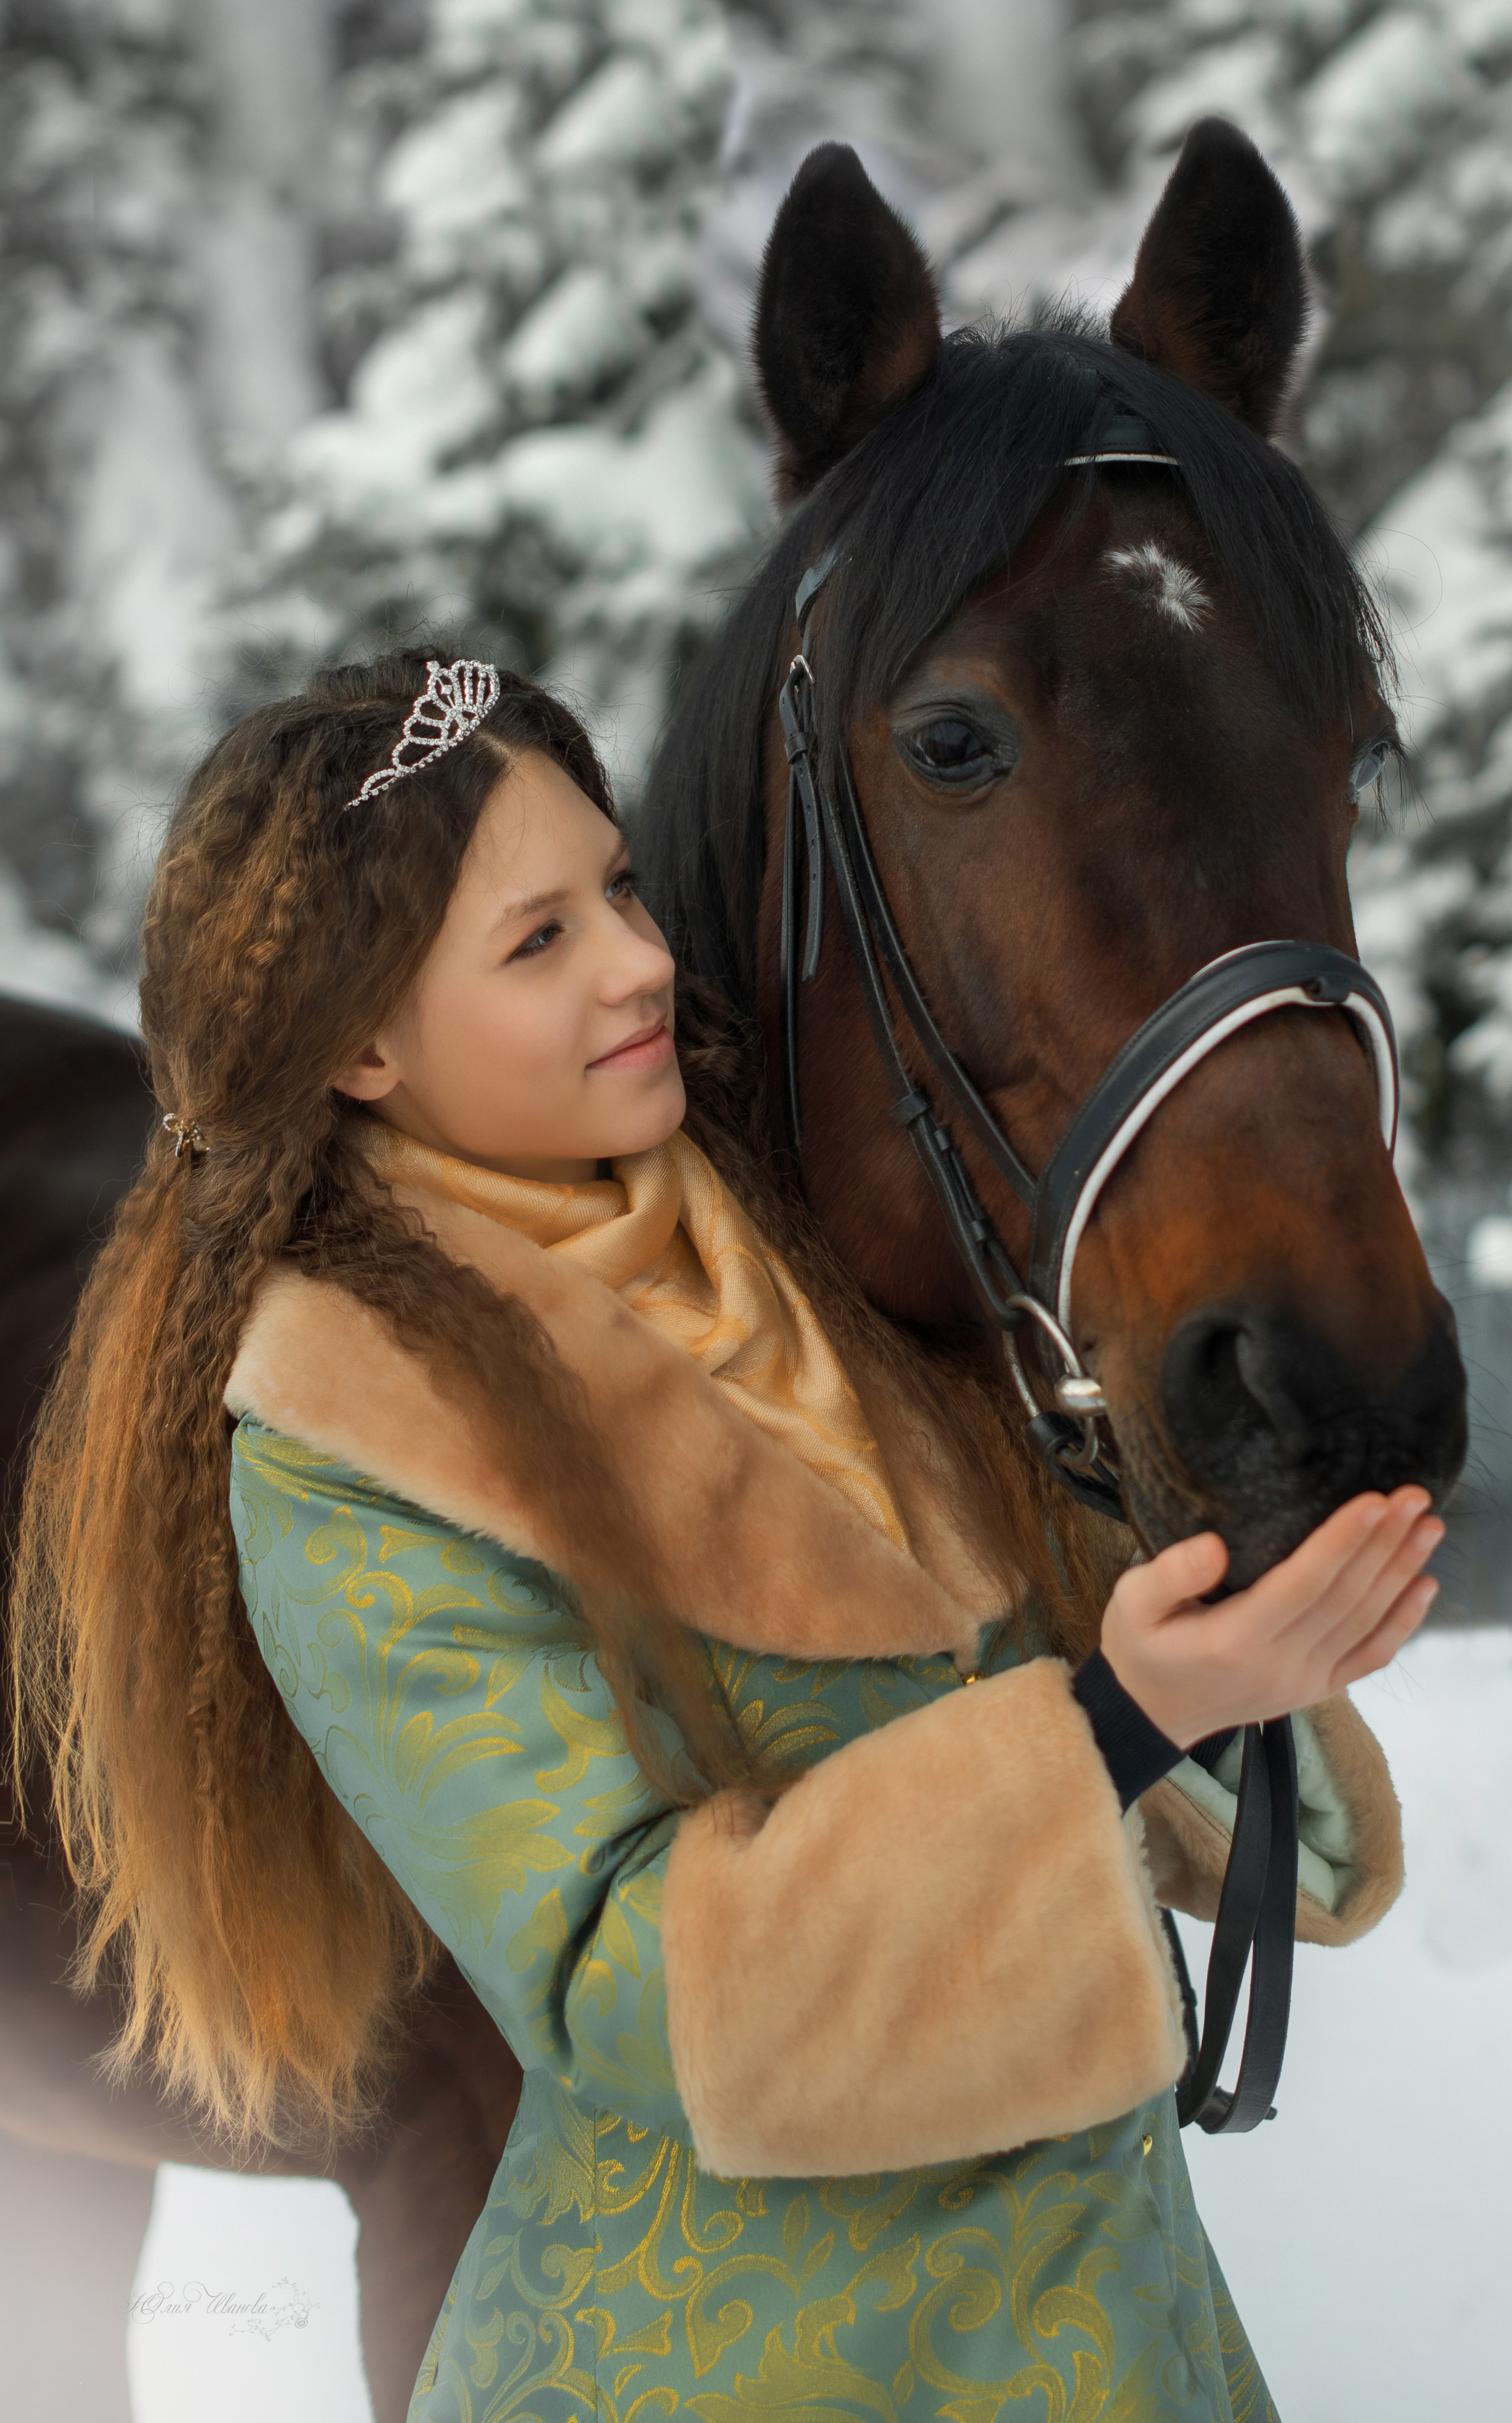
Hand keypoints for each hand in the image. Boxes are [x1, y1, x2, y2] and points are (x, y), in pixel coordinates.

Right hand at [1100, 1487, 1442, 1749]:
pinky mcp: (1317, 1689)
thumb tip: (1214, 1546)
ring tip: (1428, 1526)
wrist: (1151, 1715)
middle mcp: (1280, 1665)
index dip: (1342, 1542)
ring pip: (1365, 1623)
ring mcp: (1304, 1682)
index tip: (1374, 1500)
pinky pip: (1370, 1657)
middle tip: (1415, 1496)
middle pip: (1345, 1598)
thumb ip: (1168, 1575)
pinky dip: (1403, 1623)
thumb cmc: (1142, 1648)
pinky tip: (1424, 1585)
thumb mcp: (1131, 1604)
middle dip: (1384, 1543)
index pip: (1303, 1584)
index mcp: (1235, 1641)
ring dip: (1401, 1572)